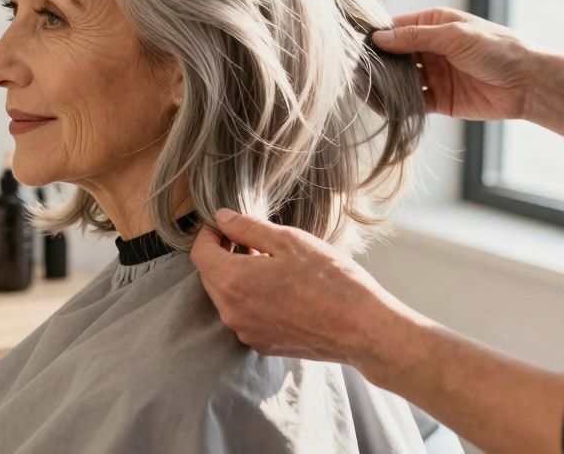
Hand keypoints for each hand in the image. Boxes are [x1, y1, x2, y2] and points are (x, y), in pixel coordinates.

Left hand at [190, 209, 411, 370]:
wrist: (362, 328)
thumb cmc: (330, 279)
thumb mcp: (289, 241)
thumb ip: (248, 228)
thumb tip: (222, 218)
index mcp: (233, 282)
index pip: (200, 254)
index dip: (209, 234)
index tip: (225, 225)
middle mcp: (232, 313)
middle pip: (210, 276)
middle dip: (223, 255)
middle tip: (251, 241)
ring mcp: (246, 333)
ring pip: (227, 297)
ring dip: (238, 277)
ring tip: (270, 264)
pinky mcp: (263, 345)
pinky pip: (245, 316)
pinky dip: (252, 299)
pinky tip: (280, 289)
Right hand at [372, 7, 536, 120]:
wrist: (529, 83)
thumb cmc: (497, 49)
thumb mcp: (454, 36)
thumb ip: (416, 37)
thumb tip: (379, 38)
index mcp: (434, 24)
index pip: (396, 29)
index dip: (376, 37)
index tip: (356, 46)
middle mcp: (430, 49)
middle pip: (394, 56)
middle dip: (377, 63)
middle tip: (355, 72)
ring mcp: (434, 75)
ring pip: (399, 80)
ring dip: (385, 85)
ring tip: (364, 90)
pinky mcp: (439, 100)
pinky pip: (411, 102)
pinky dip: (397, 105)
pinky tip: (383, 107)